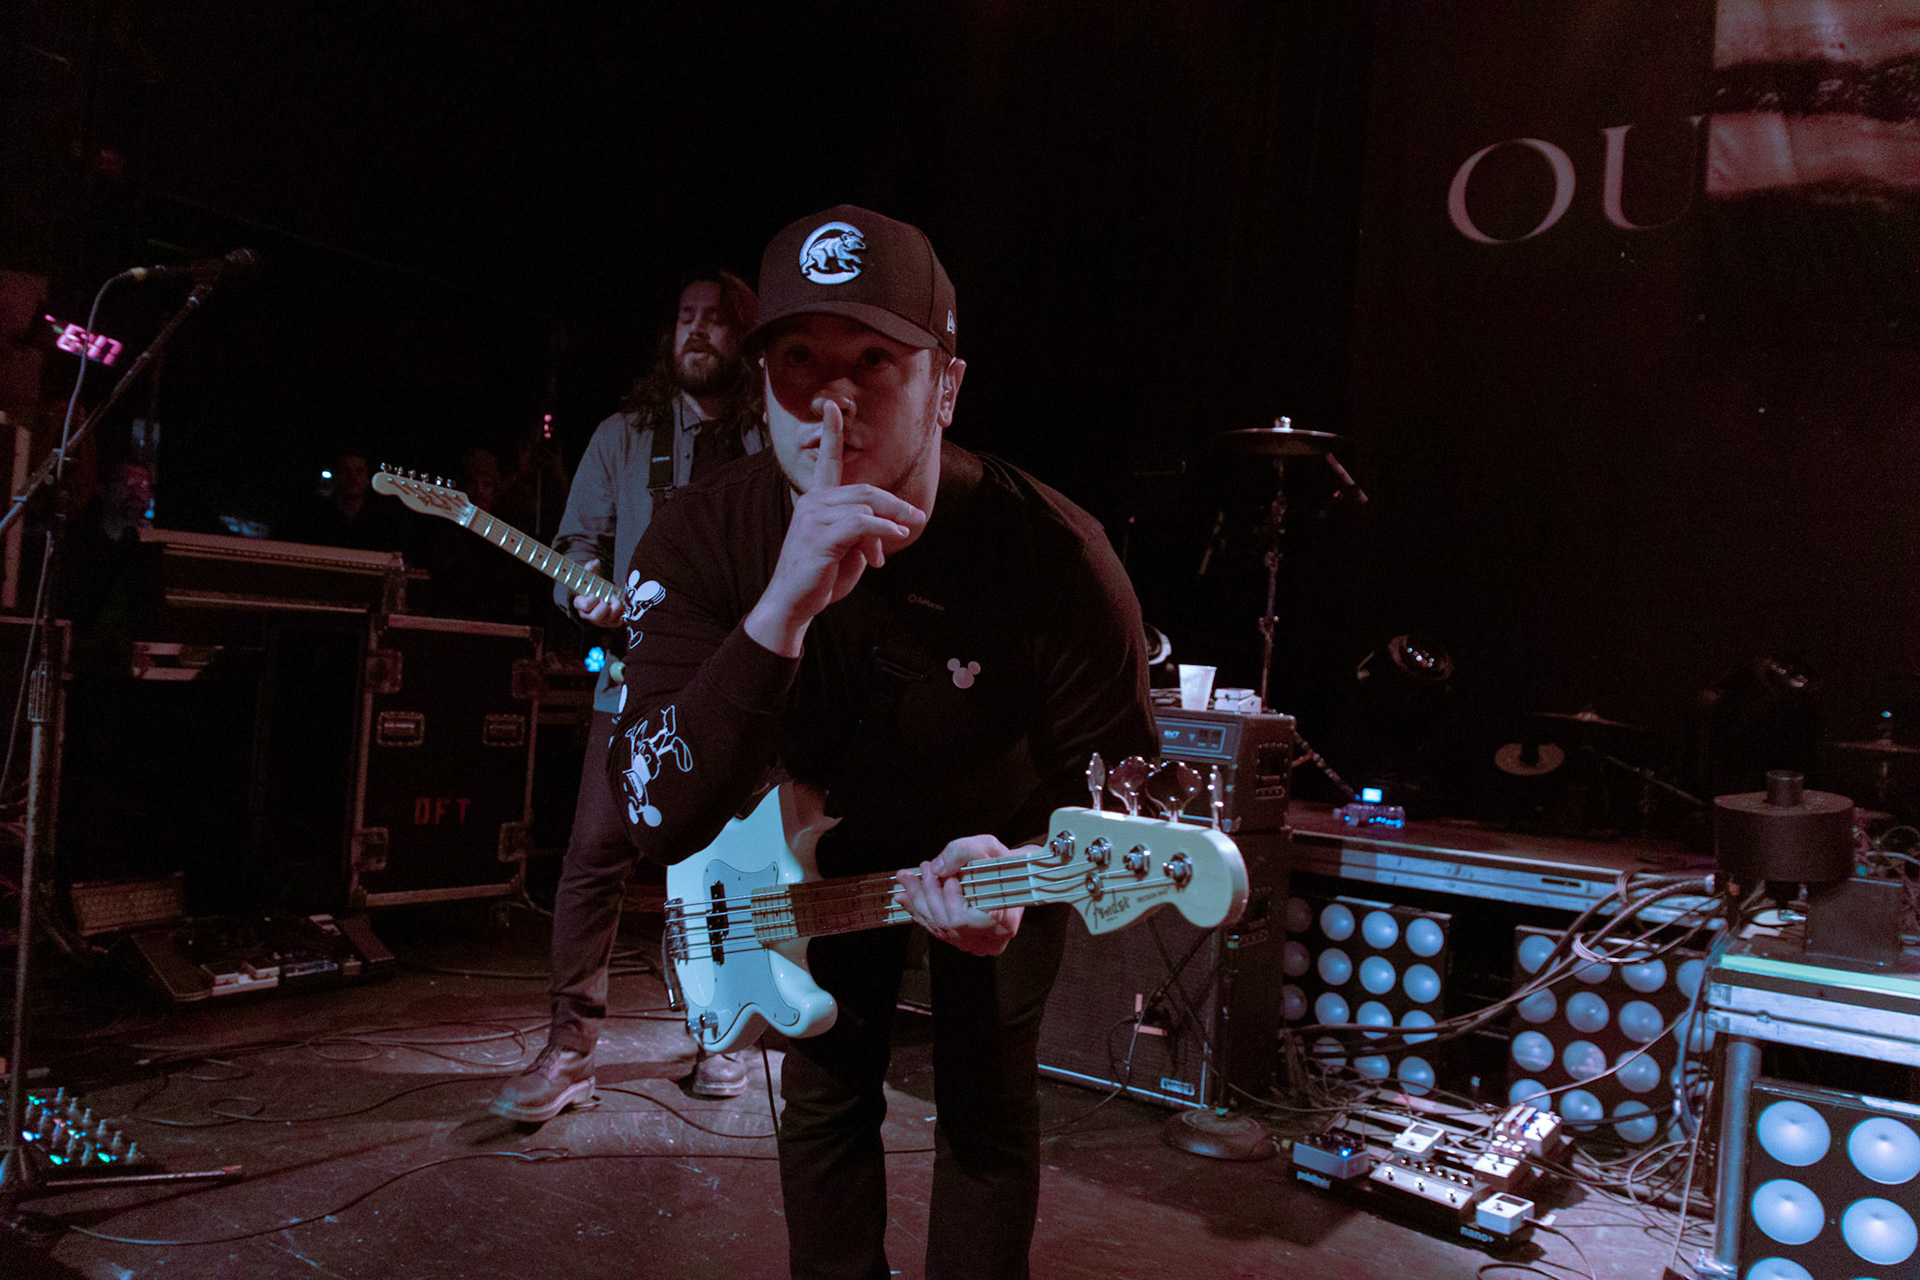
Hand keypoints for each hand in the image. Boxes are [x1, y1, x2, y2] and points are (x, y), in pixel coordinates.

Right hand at [574, 561, 621, 627]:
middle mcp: (590, 615)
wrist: (600, 597)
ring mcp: (602, 621)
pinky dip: (623, 613)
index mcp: (581, 605)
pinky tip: (623, 603)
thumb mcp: (588, 578)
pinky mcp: (612, 623)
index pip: (584, 606)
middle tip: (610, 598)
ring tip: (617, 598)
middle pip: (595, 617)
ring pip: (608, 620)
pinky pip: (619, 621)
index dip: (590, 601)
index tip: (595, 593)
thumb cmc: (592, 587)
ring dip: (616, 609)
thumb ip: (590, 569)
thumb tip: (596, 562)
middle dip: (604, 607)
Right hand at [746, 402, 924, 655]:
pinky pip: (861, 524)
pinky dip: (883, 530)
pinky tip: (894, 538)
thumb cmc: (820, 576)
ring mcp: (814, 518)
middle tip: (916, 519)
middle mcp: (813, 503)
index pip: (826, 461)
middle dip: (895, 505)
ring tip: (886, 556)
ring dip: (886, 529)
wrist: (794, 603)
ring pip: (865, 507)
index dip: (830, 433)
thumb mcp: (847, 550)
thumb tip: (888, 530)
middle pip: (865, 490)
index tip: (831, 407)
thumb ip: (864, 532)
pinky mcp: (820, 537)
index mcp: (816, 501)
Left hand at [893, 835, 1024, 956]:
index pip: (963, 920)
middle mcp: (989, 941)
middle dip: (928, 894)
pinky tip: (906, 897)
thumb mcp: (988, 847)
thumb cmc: (1003, 862)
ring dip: (918, 901)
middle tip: (920, 870)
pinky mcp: (963, 940)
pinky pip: (937, 930)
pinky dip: (919, 911)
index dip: (950, 899)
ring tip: (907, 879)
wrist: (1012, 875)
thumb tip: (937, 868)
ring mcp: (975, 944)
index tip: (947, 878)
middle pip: (946, 924)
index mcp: (1004, 923)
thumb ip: (962, 853)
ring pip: (938, 928)